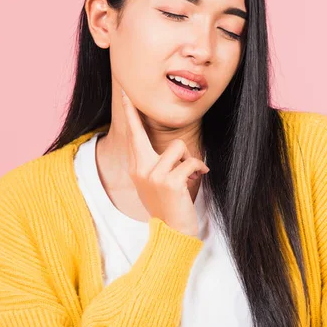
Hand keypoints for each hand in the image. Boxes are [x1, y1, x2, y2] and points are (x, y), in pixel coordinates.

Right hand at [121, 90, 208, 235]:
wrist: (173, 232)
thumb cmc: (168, 206)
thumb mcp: (155, 185)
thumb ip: (156, 165)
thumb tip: (172, 149)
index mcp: (137, 169)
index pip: (133, 138)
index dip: (130, 116)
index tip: (127, 97)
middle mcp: (140, 170)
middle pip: (140, 134)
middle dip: (133, 113)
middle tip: (128, 94)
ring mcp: (153, 176)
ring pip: (178, 147)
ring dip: (188, 159)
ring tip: (189, 173)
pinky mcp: (170, 182)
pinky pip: (190, 161)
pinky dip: (199, 168)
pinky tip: (199, 177)